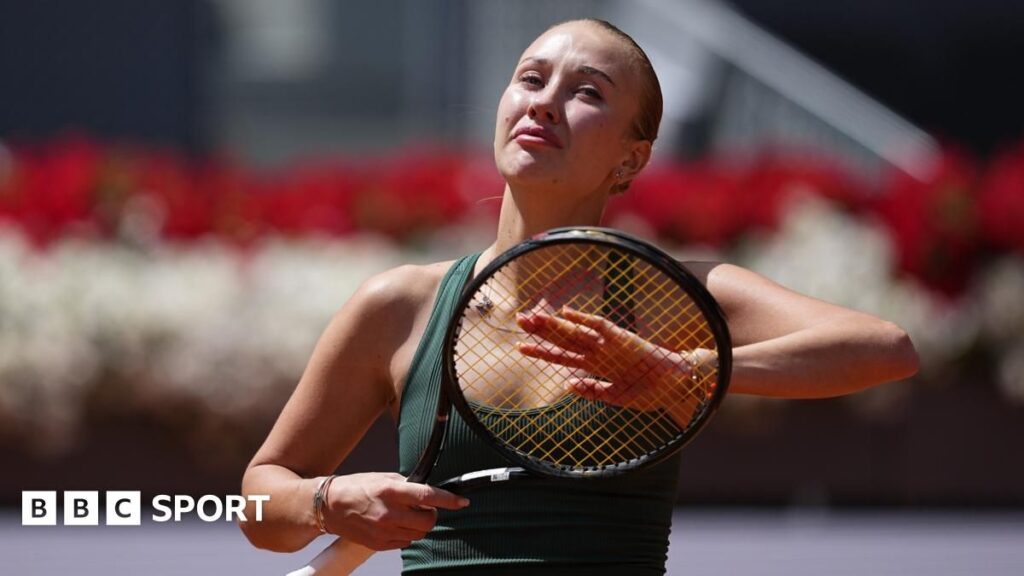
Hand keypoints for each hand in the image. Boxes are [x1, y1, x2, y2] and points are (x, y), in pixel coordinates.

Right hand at [324, 472, 468, 550]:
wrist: (329, 506)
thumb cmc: (356, 488)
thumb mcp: (383, 478)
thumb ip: (407, 486)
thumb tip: (427, 492)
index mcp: (391, 492)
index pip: (428, 496)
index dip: (449, 500)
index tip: (462, 502)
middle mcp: (389, 513)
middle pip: (428, 521)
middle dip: (432, 514)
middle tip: (424, 507)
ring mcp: (384, 531)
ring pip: (419, 533)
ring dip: (419, 524)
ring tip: (405, 515)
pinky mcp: (379, 544)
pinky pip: (406, 542)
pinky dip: (406, 534)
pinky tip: (395, 524)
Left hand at [515, 305, 714, 424]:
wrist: (677, 386)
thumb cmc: (650, 391)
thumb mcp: (616, 397)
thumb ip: (593, 390)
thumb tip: (568, 385)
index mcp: (595, 366)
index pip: (562, 356)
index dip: (541, 351)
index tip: (520, 347)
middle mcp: (598, 352)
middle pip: (563, 340)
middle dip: (541, 331)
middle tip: (518, 320)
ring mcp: (609, 344)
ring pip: (576, 332)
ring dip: (555, 325)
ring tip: (533, 317)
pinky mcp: (624, 338)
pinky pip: (600, 326)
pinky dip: (584, 320)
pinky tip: (567, 313)